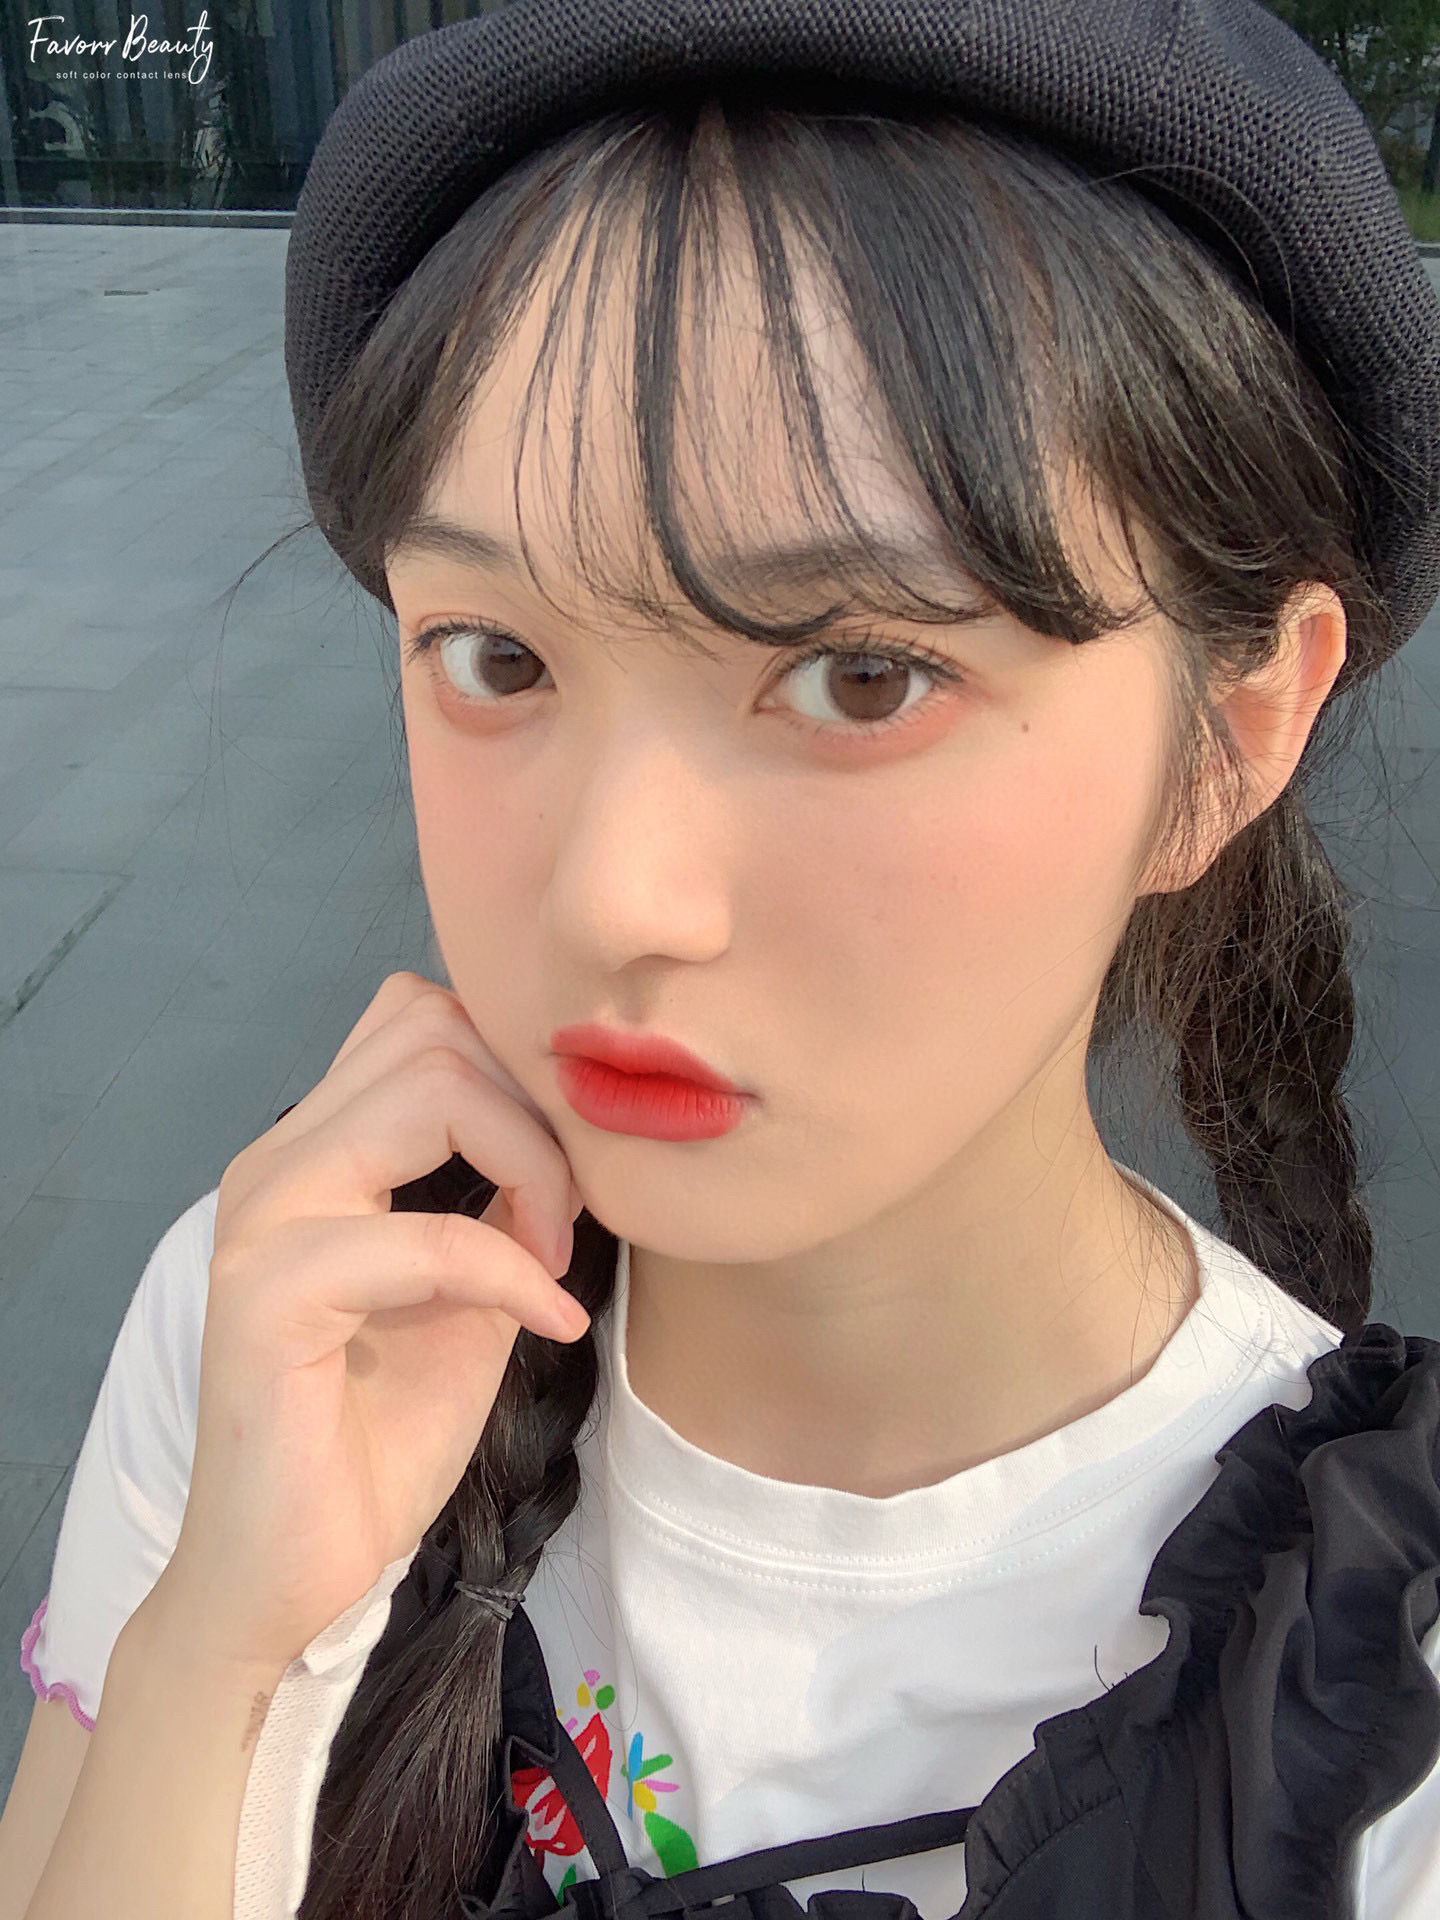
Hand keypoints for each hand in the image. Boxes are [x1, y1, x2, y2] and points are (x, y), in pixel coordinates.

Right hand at [151, 971, 587, 1673]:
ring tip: (548, 1255)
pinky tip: (549, 1322)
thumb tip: (567, 1129)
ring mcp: (262, 1221)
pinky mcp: (268, 1297)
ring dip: (527, 1166)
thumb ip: (497, 1199)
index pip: (420, 1016)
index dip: (514, 1072)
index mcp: (316, 1150)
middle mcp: (277, 1162)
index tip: (562, 1174)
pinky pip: (425, 1235)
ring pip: (425, 1089)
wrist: (292, 1571)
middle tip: (565, 1216)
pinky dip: (510, 1270)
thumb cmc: (377, 1434)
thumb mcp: (465, 1290)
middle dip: (533, 1111)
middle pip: (432, 1029)